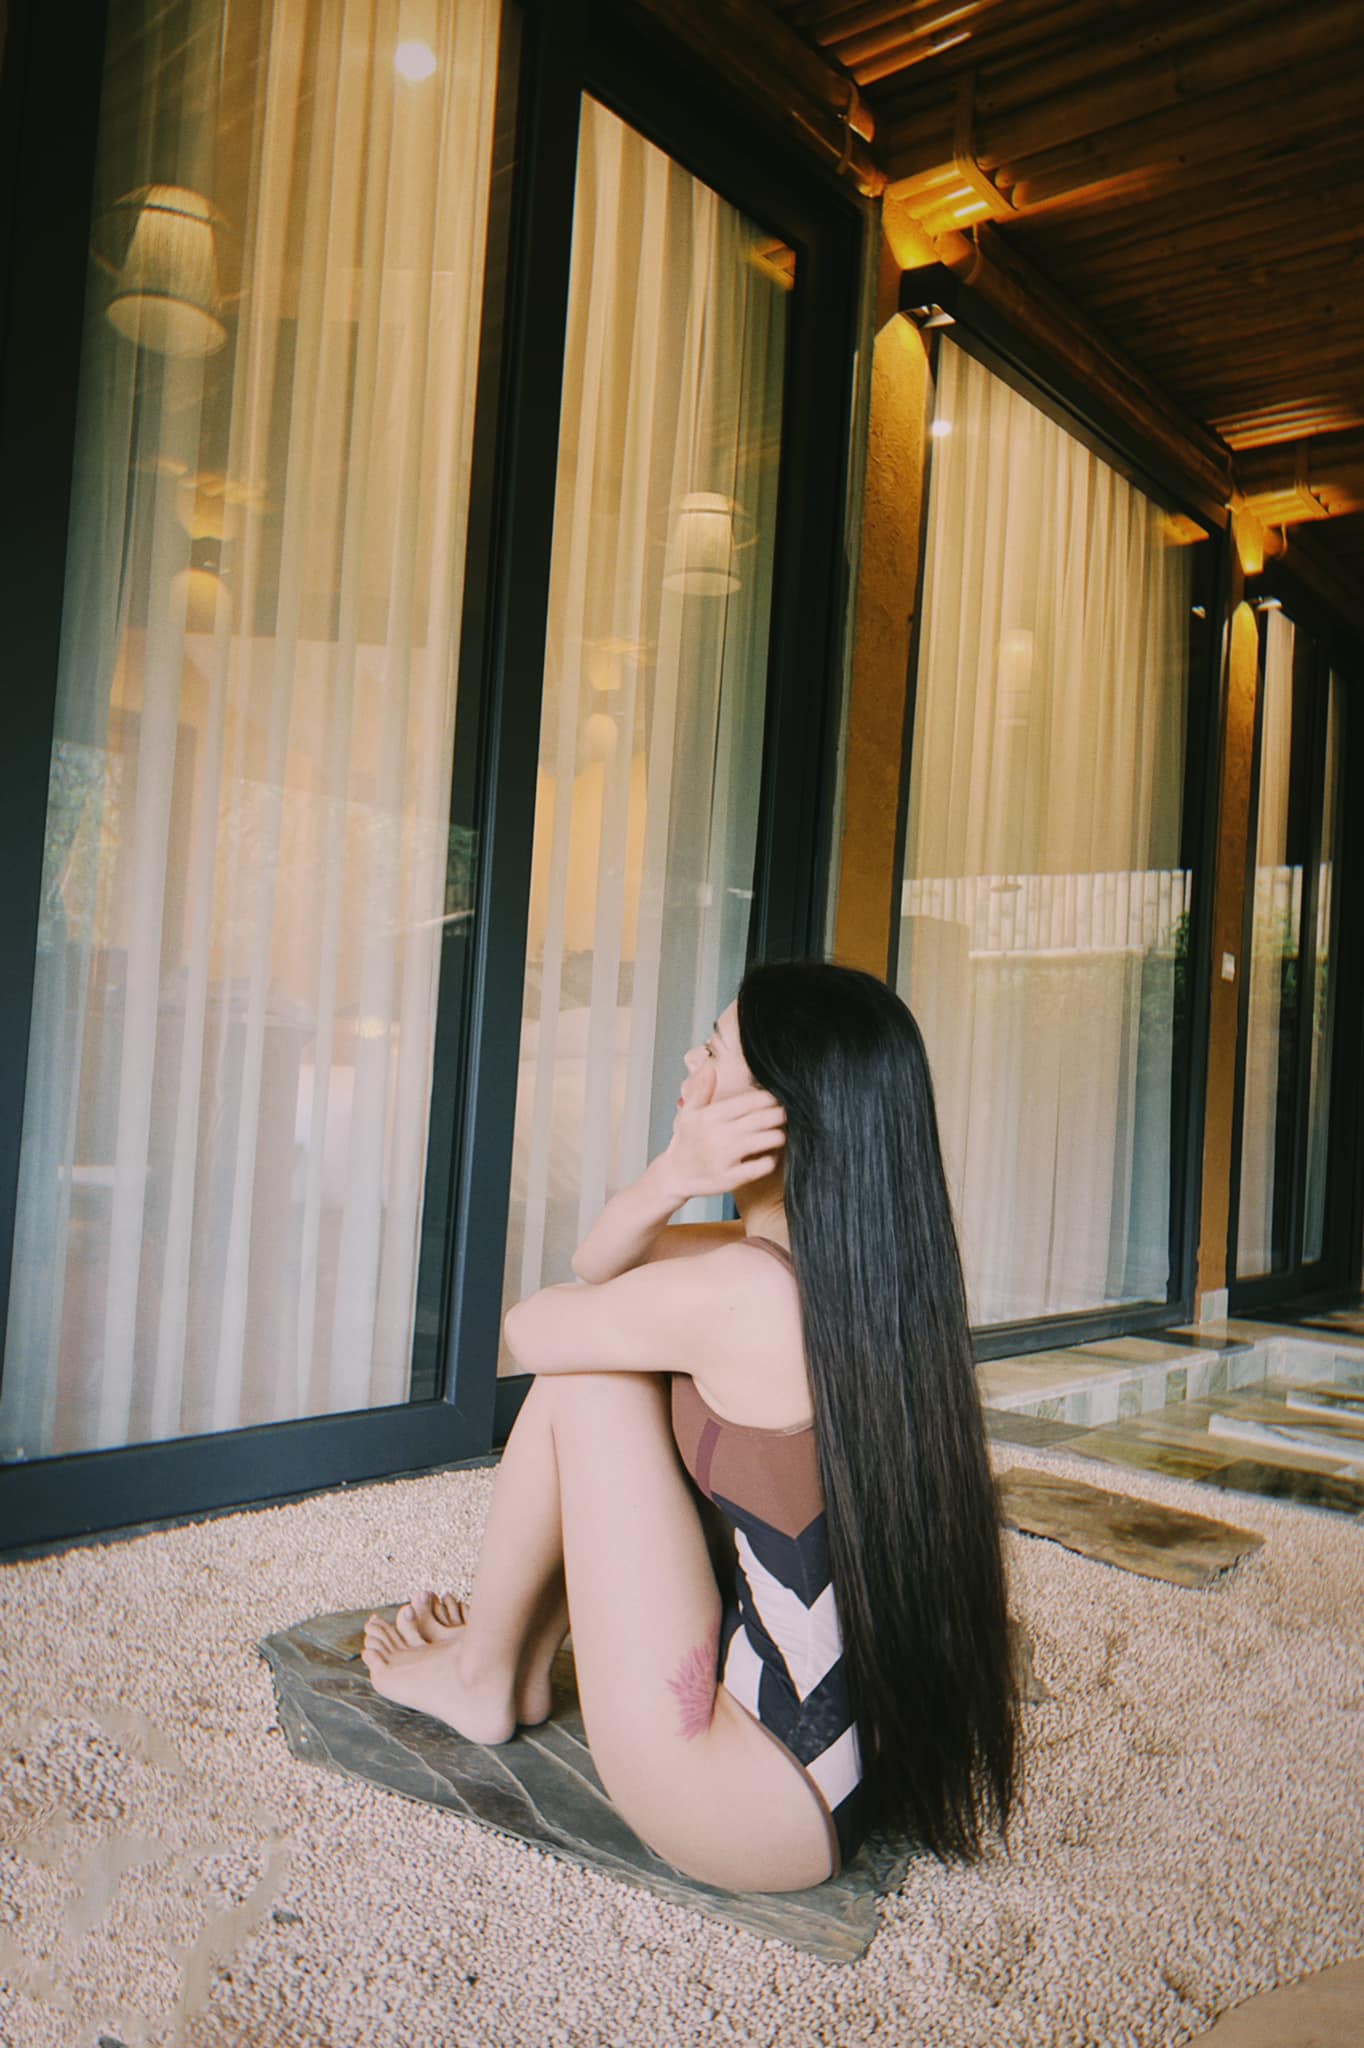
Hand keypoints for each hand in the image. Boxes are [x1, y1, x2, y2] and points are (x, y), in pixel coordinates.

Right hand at [661, 1062, 786, 1201]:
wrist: (674, 1176)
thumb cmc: (685, 1142)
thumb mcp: (689, 1113)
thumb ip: (702, 1089)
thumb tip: (710, 1065)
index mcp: (711, 1116)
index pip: (751, 1100)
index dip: (769, 1098)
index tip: (776, 1099)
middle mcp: (719, 1135)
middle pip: (765, 1118)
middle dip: (780, 1114)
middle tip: (784, 1115)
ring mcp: (725, 1158)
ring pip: (769, 1139)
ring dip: (779, 1135)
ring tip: (779, 1134)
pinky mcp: (730, 1178)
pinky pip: (763, 1166)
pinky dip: (772, 1159)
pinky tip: (770, 1156)